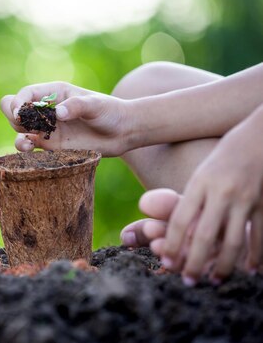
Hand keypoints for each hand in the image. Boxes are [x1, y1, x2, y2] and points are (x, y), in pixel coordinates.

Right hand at [0, 82, 132, 156]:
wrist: (121, 132)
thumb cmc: (110, 112)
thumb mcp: (96, 105)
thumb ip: (77, 106)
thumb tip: (58, 113)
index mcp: (53, 92)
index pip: (25, 93)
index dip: (18, 102)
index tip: (20, 112)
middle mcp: (45, 109)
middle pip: (14, 108)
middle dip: (14, 116)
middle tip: (26, 125)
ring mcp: (45, 127)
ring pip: (17, 127)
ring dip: (17, 132)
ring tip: (29, 142)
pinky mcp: (49, 144)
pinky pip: (28, 144)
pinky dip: (23, 146)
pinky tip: (29, 149)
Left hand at [157, 105, 262, 283]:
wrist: (258, 137)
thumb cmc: (222, 158)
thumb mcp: (200, 175)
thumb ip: (190, 201)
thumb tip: (172, 230)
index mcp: (199, 184)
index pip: (180, 221)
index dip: (172, 244)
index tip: (165, 261)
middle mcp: (221, 193)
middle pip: (205, 236)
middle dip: (194, 262)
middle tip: (187, 280)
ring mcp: (245, 199)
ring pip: (234, 241)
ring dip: (223, 265)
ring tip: (214, 280)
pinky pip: (259, 236)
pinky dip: (256, 256)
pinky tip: (251, 270)